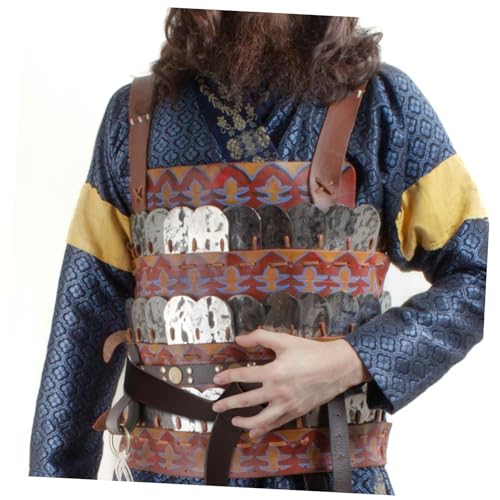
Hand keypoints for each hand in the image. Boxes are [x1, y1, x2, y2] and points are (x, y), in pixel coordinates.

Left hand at [211, 328, 370, 438]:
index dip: (227, 377)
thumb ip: (260, 337)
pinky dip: (263, 429)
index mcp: (273, 372)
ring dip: (244, 422)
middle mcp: (278, 391)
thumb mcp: (284, 340)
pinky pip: (276, 424)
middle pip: (247, 401)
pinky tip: (255, 432)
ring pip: (260, 420)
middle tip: (216, 406)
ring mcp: (287, 405)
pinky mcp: (295, 412)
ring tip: (233, 420)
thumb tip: (240, 338)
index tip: (216, 379)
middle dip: (228, 404)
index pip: (243, 376)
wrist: (337, 367)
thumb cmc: (311, 352)